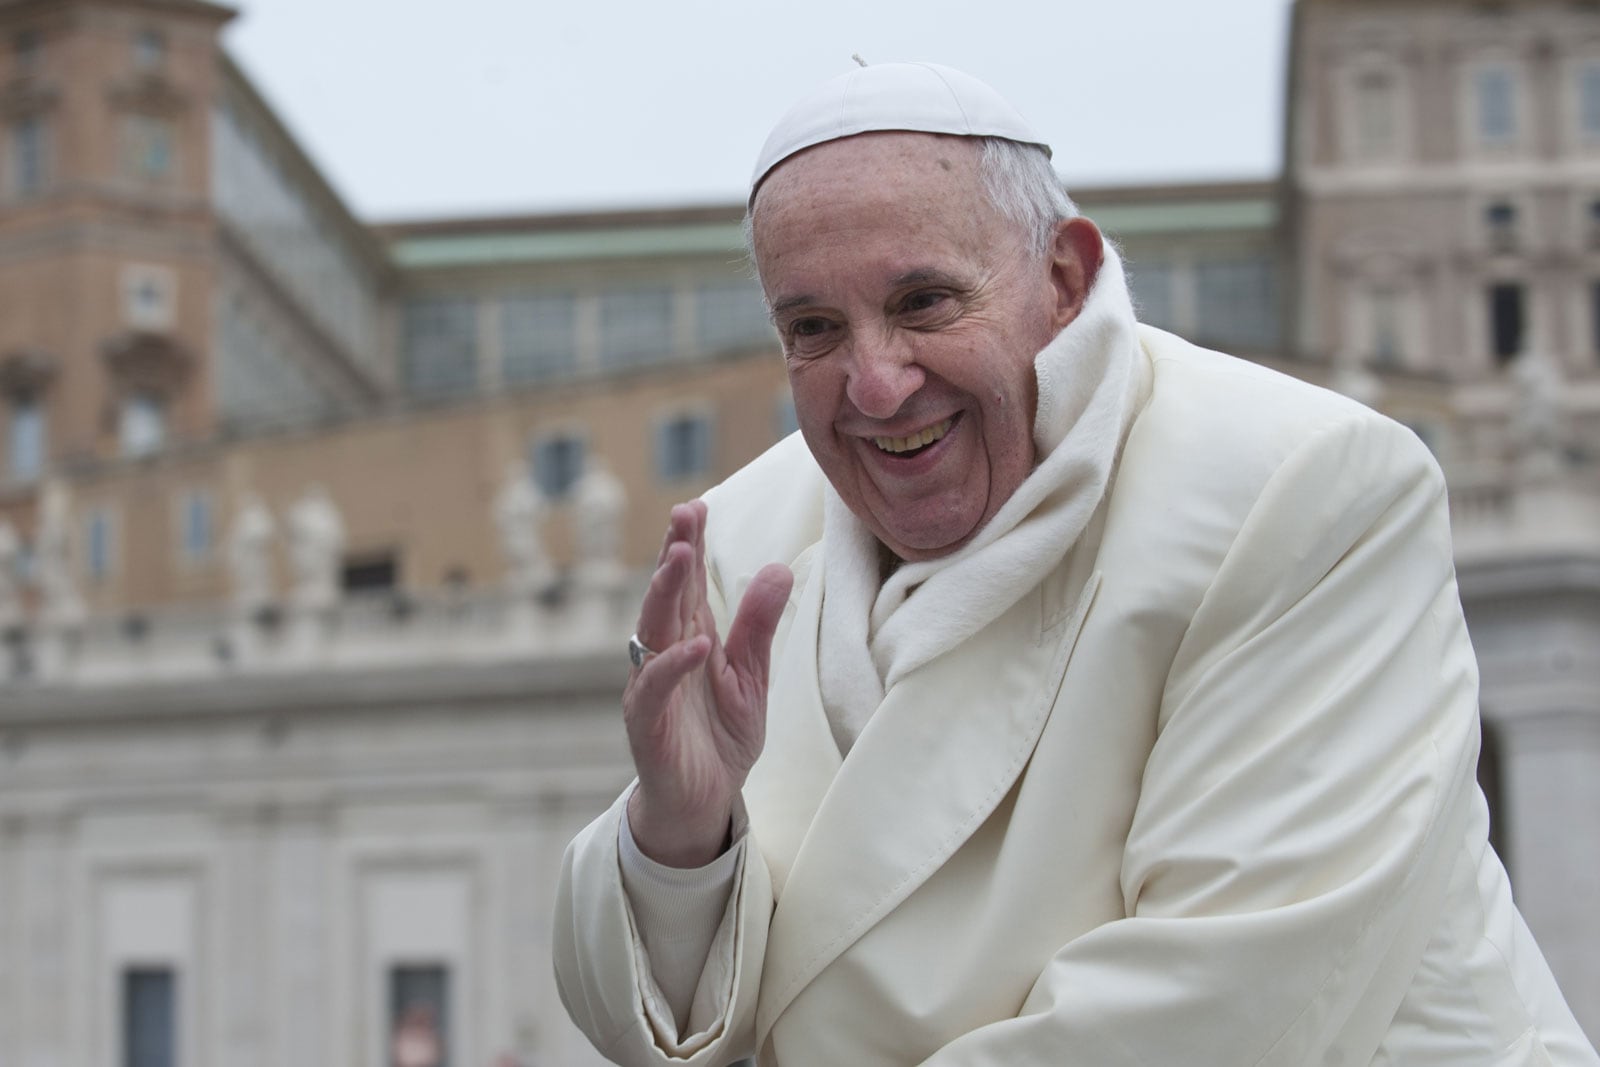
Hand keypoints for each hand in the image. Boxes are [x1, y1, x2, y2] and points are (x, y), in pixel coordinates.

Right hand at [624, 500, 793, 867]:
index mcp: (689, 639)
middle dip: (675, 554)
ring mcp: (652, 687)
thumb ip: (759, 627)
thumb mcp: (752, 679)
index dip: (690, 546)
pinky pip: (655, 689)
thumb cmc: (720, 739)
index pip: (689, 585)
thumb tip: (778, 568)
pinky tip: (694, 645)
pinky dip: (673, 666)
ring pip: (652, 631)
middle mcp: (664, 655)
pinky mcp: (647, 723)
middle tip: (684, 515)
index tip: (696, 506)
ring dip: (665, 593)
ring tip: (680, 558)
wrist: (702, 803)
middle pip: (667, 596)